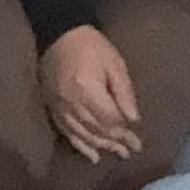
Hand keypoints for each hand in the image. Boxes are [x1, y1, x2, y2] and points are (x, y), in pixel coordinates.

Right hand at [39, 25, 145, 165]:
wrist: (58, 34)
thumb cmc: (91, 46)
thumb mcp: (114, 64)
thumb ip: (124, 92)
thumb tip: (133, 120)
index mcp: (89, 90)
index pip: (110, 119)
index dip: (125, 133)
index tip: (138, 143)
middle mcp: (72, 103)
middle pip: (97, 129)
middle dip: (115, 142)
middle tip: (130, 152)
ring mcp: (60, 107)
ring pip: (83, 134)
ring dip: (101, 146)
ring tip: (116, 154)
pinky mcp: (52, 107)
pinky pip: (67, 132)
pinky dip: (80, 145)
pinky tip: (92, 156)